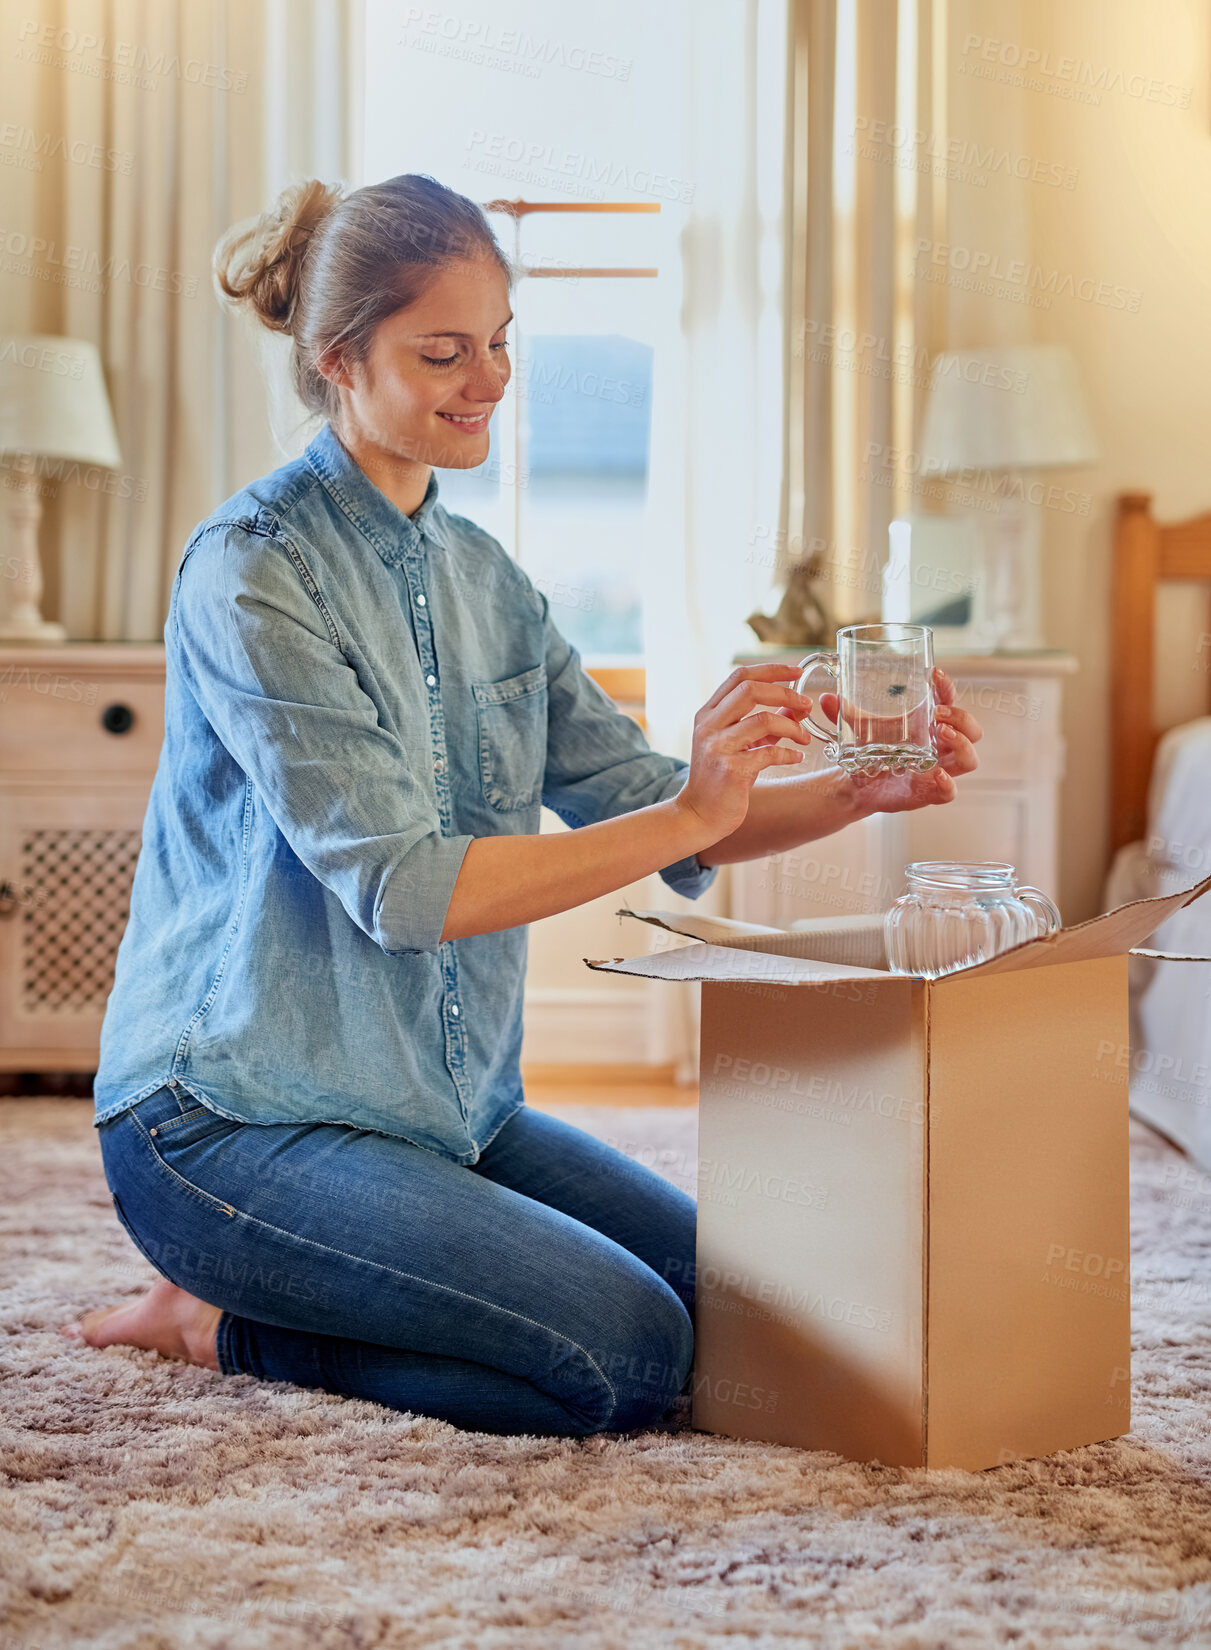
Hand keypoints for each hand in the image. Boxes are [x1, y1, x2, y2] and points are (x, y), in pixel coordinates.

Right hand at [674, 664, 813, 839]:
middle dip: (784, 693)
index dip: (771, 670)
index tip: (796, 671)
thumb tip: (795, 709)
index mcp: (708, 714)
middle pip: (750, 690)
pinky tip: (796, 758)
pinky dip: (788, 753)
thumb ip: (764, 725)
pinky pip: (768, 753)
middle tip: (806, 705)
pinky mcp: (729, 770)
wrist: (699, 814)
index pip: (739, 677)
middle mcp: (709, 726)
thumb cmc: (720, 778)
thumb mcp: (739, 744)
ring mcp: (717, 747)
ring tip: (805, 738)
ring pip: (762, 720)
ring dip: (791, 727)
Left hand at [818, 665, 981, 814]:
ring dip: (962, 743)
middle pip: (973, 730)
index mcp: (929, 725)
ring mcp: (939, 770)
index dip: (948, 687)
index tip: (935, 674)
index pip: (950, 702)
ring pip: (969, 759)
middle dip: (962, 718)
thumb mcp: (855, 728)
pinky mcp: (930, 793)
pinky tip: (936, 774)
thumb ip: (841, 712)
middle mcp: (940, 747)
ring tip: (942, 732)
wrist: (855, 784)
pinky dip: (948, 784)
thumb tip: (826, 698)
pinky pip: (950, 792)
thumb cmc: (867, 751)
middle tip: (938, 713)